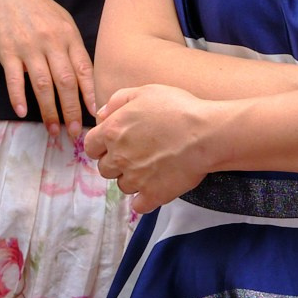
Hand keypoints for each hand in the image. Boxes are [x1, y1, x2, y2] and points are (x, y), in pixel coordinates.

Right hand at [0, 0, 97, 126]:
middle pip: (66, 82)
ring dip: (49, 111)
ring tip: (53, 130)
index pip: (84, 69)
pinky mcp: (7, 51)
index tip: (95, 115)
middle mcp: (51, 42)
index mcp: (69, 36)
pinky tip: (22, 112)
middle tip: (74, 134)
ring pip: (43, 84)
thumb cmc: (36, 9)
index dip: (90, 94)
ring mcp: (29, 47)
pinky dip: (18, 96)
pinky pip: (14, 78)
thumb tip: (86, 77)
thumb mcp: (62, 21)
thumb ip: (73, 47)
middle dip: (71, 110)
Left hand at [86, 81, 228, 206]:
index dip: (101, 146)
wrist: (207, 133)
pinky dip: (145, 199)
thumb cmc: (178, 109)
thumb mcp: (145, 92)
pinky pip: (138, 205)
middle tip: (138, 155)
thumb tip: (101, 116)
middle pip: (105, 169)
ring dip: (133, 180)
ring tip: (153, 168)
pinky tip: (156, 187)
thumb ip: (116, 101)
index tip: (114, 145)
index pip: (90, 147)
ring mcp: (135, 178)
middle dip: (117, 163)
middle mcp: (119, 157)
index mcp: (112, 132)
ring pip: (122, 186)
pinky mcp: (153, 194)